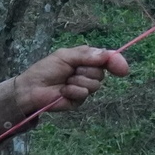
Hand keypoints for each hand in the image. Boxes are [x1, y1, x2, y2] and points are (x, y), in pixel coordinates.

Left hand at [13, 45, 128, 118]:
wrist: (32, 88)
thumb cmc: (46, 69)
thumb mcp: (65, 56)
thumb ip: (86, 54)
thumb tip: (107, 54)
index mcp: (86, 59)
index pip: (107, 59)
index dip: (116, 62)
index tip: (123, 69)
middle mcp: (87, 73)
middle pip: (101, 72)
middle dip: (86, 70)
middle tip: (71, 70)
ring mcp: (84, 87)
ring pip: (94, 84)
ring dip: (78, 81)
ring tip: (65, 80)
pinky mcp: (79, 100)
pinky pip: (84, 94)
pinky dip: (72, 91)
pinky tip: (63, 91)